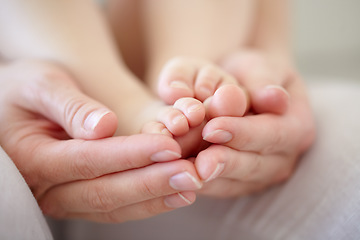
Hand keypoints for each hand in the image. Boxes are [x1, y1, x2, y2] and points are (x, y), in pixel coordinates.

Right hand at [0, 60, 201, 221]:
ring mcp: (63, 199)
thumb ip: (70, 105)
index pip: (89, 160)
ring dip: (155, 197)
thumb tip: (104, 127)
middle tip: (191, 173)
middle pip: (104, 192)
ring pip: (113, 207)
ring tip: (191, 185)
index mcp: (33, 158)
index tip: (169, 146)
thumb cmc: (24, 90)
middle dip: (151, 183)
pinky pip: (115, 208)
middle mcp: (47, 188)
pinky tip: (175, 193)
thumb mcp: (40, 84)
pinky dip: (147, 203)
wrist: (15, 107)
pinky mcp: (79, 200)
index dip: (131, 155)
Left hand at [194, 51, 315, 196]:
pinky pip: (221, 189)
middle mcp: (283, 158)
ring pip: (236, 182)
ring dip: (211, 179)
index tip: (212, 128)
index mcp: (297, 127)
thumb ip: (264, 79)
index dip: (242, 133)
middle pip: (254, 164)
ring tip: (188, 173)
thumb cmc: (249, 74)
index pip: (271, 133)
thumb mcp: (259, 66)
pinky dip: (202, 185)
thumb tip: (275, 98)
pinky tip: (183, 178)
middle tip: (200, 162)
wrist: (239, 88)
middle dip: (225, 162)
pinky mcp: (241, 183)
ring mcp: (262, 175)